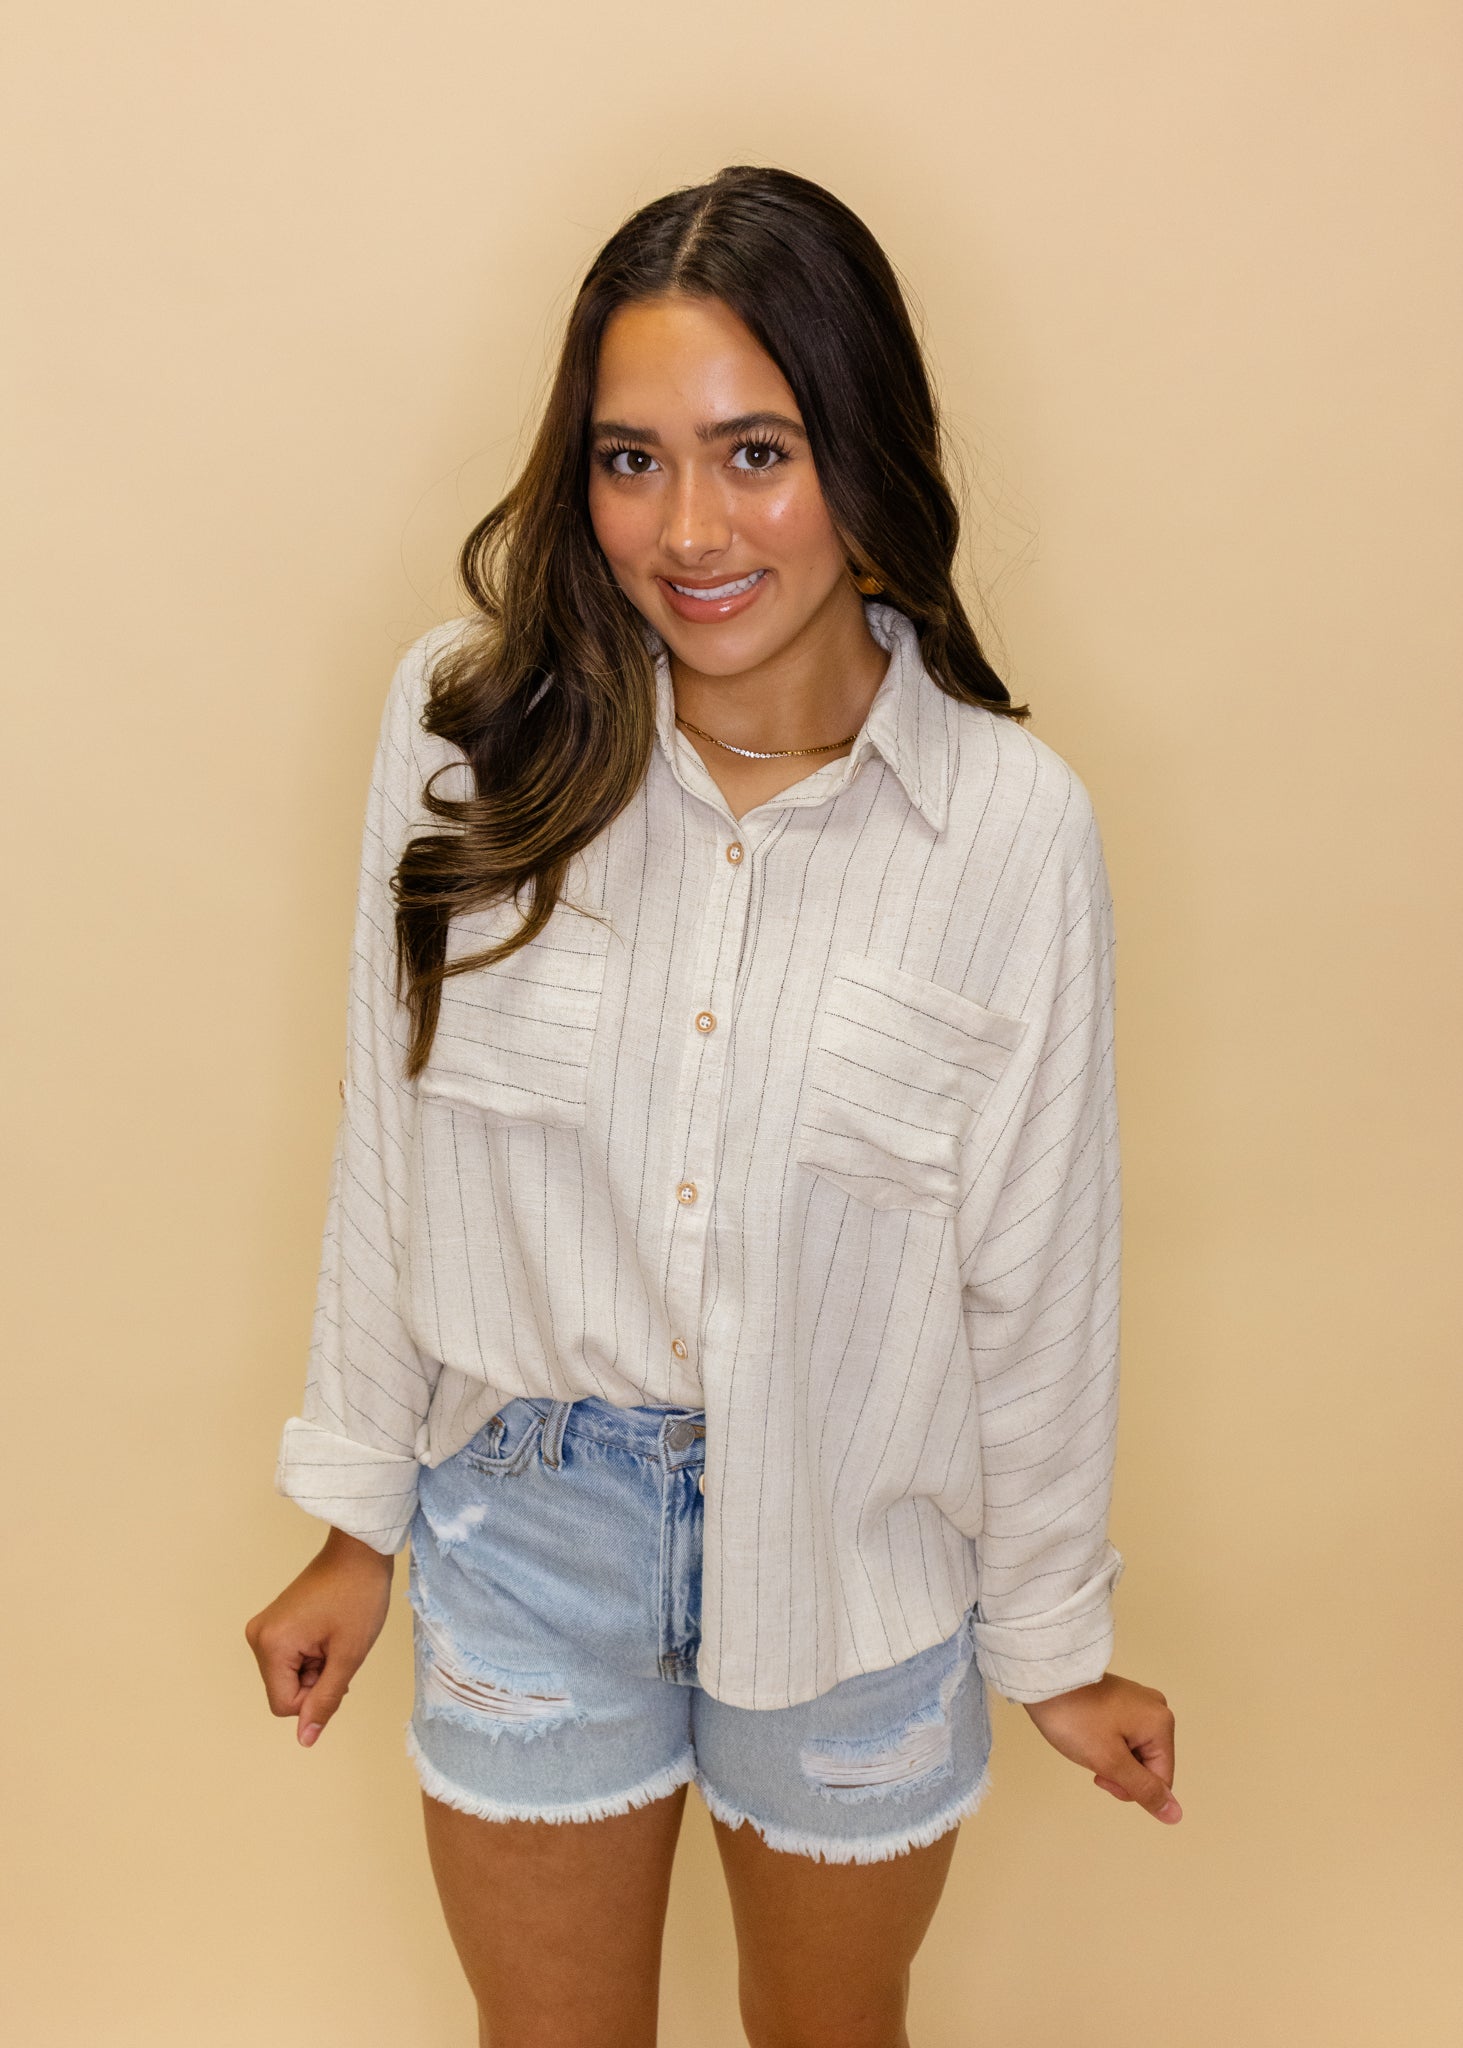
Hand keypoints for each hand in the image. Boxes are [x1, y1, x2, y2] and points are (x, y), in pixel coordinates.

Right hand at [244, 1528, 394, 1747]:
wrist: (359, 1553)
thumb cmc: (358, 1597)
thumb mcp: (348, 1655)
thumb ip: (325, 1701)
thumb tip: (305, 1739)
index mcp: (270, 1645)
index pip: (285, 1706)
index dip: (316, 1699)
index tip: (338, 1667)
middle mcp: (258, 1637)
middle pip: (286, 1692)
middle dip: (317, 1682)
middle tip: (340, 1649)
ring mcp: (264, 1629)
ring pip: (290, 1677)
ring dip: (317, 1669)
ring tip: (336, 1638)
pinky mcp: (275, 1623)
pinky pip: (290, 1659)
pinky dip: (313, 1656)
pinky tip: (329, 1634)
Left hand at [1021, 1671, 1180, 1822]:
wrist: (1043, 1679)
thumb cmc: (1075, 1719)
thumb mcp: (1110, 1761)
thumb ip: (1144, 1790)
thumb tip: (1175, 1814)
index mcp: (1161, 1723)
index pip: (1161, 1780)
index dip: (1130, 1788)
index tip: (1101, 1775)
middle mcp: (1156, 1708)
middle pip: (1148, 1764)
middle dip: (1119, 1771)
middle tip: (1092, 1755)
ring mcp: (1137, 1701)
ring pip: (1133, 1751)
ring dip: (1111, 1758)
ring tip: (1087, 1741)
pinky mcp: (1120, 1698)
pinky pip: (1122, 1734)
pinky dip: (1105, 1742)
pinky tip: (1088, 1732)